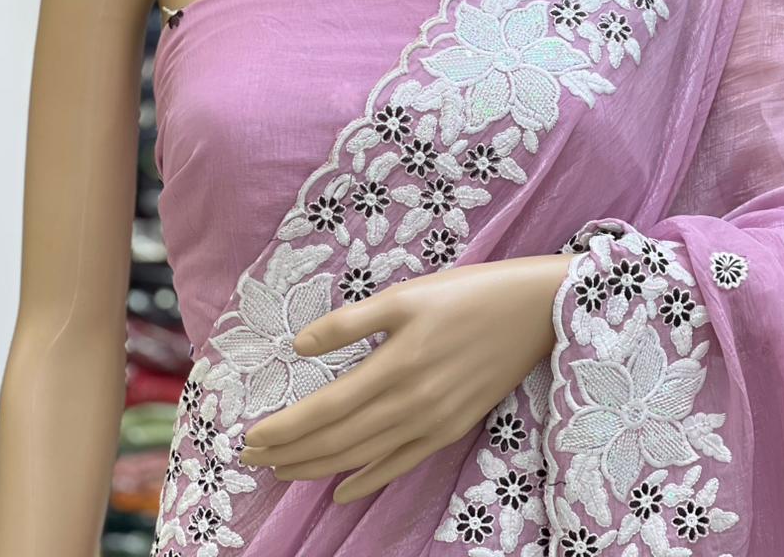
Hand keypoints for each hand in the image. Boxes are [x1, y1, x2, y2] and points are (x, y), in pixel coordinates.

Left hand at [238, 253, 572, 503]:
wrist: (534, 311)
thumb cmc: (467, 292)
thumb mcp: (406, 295)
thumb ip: (350, 322)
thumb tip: (300, 344)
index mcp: (395, 366)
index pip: (325, 410)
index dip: (285, 428)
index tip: (249, 437)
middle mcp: (412, 404)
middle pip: (338, 440)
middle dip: (290, 453)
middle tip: (251, 459)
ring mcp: (433, 423)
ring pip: (363, 457)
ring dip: (318, 468)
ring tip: (282, 472)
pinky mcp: (451, 429)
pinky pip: (401, 464)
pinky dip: (367, 480)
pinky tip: (342, 490)